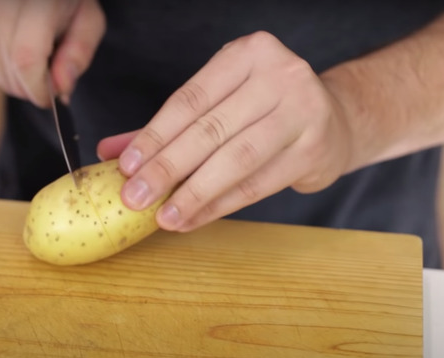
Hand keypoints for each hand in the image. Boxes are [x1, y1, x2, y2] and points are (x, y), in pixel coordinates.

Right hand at [0, 0, 105, 106]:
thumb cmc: (67, 6)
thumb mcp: (89, 24)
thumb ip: (79, 54)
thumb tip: (60, 87)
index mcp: (38, 2)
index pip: (25, 58)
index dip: (38, 88)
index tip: (50, 97)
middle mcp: (2, 4)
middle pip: (11, 70)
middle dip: (32, 88)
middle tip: (49, 78)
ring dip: (19, 83)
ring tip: (35, 62)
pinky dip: (4, 74)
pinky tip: (16, 57)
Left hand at [97, 32, 359, 231]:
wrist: (335, 120)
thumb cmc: (263, 110)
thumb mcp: (219, 104)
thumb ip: (166, 127)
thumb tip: (108, 153)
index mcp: (248, 54)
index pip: (190, 99)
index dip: (154, 135)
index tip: (125, 166)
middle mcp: (280, 75)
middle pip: (210, 129)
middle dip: (167, 168)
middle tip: (134, 197)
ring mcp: (303, 111)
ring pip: (235, 159)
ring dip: (194, 193)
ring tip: (163, 216)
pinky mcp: (314, 149)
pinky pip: (257, 184)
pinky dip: (219, 205)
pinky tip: (193, 218)